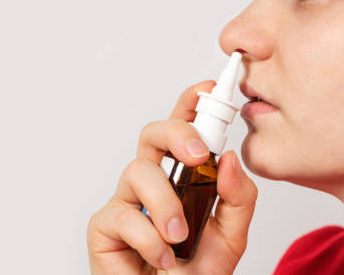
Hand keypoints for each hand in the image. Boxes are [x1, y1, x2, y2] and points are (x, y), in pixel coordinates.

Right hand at [87, 80, 257, 273]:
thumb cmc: (199, 271)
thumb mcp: (232, 235)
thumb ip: (238, 197)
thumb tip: (229, 159)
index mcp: (184, 177)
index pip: (185, 131)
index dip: (190, 104)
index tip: (207, 88)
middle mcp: (154, 183)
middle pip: (153, 134)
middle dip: (176, 131)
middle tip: (197, 153)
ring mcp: (128, 202)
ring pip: (138, 170)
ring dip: (165, 204)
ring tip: (179, 237)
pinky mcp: (104, 227)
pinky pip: (122, 215)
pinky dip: (149, 239)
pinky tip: (162, 258)